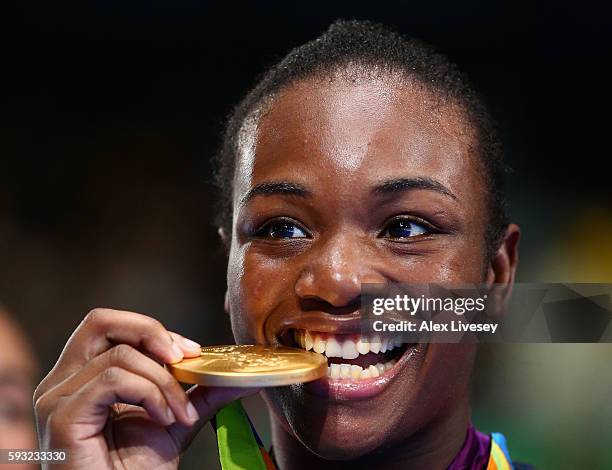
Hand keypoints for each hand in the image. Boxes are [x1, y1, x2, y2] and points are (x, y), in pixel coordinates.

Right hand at [34, 308, 258, 468]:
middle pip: (101, 321)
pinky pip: (113, 380)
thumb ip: (201, 394)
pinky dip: (149, 393)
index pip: (112, 327)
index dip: (154, 330)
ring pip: (119, 355)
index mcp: (82, 377)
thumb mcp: (174, 421)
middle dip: (151, 331)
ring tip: (178, 414)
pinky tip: (163, 419)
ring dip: (163, 381)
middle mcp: (63, 381)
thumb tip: (242, 377)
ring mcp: (57, 398)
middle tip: (183, 358)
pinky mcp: (63, 416)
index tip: (192, 352)